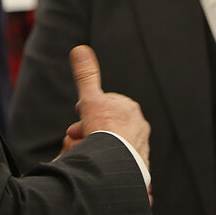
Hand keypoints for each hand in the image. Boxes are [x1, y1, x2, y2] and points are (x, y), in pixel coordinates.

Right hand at [69, 45, 149, 165]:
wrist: (116, 165)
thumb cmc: (104, 131)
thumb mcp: (90, 100)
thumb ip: (86, 76)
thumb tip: (79, 49)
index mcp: (129, 109)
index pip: (104, 105)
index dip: (87, 110)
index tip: (77, 117)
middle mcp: (139, 126)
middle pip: (107, 126)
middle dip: (89, 130)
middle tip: (75, 138)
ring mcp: (140, 146)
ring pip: (113, 143)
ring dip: (97, 146)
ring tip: (85, 153)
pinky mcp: (138, 165)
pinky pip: (119, 161)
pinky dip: (107, 161)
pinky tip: (98, 164)